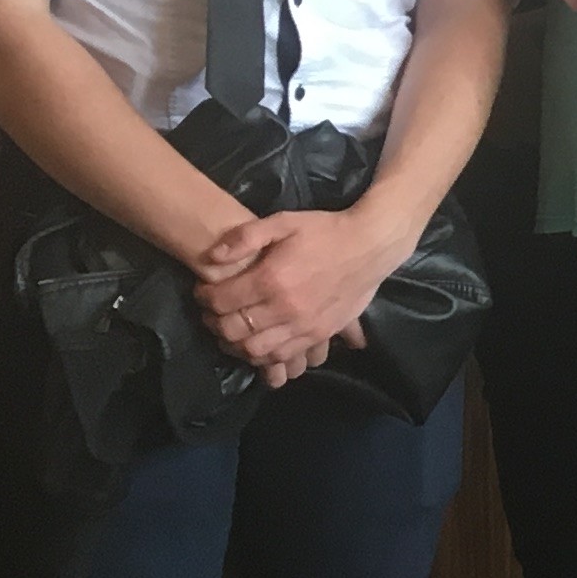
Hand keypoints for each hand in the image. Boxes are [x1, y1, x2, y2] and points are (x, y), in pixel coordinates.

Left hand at [193, 206, 401, 380]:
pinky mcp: (319, 334)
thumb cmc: (326, 231)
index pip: (221, 301)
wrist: (372, 245)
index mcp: (271, 279)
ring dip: (236, 343)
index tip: (204, 291)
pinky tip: (259, 341)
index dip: (204, 298)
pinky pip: (283, 355)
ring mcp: (303, 325)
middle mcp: (284, 308)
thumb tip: (213, 258)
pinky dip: (264, 354)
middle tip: (214, 312)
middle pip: (233, 330)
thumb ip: (245, 237)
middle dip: (214, 323)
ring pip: (255, 350)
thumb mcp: (284, 221)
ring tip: (233, 330)